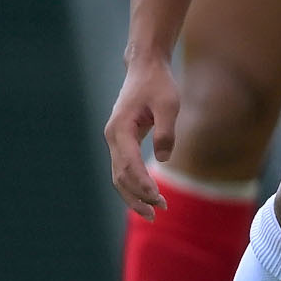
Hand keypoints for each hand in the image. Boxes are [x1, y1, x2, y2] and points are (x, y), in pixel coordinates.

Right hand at [102, 56, 179, 216]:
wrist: (145, 67)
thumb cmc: (158, 83)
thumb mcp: (168, 104)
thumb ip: (165, 131)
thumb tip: (163, 158)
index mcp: (120, 128)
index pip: (129, 165)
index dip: (142, 185)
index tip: (158, 199)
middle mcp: (112, 136)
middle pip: (120, 176)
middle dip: (138, 196)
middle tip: (159, 211)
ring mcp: (115, 139)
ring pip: (118, 176)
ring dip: (134, 195)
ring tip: (153, 213)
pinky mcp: (122, 141)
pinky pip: (123, 169)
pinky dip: (133, 184)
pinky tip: (147, 196)